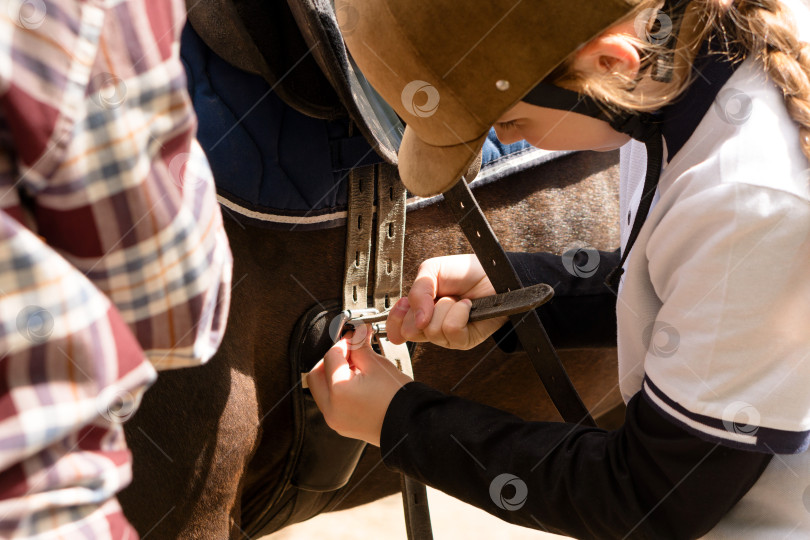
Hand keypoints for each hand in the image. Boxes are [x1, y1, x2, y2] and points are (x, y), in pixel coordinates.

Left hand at [307, 333, 411, 446]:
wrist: (412, 425)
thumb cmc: (398, 399)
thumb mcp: (377, 366)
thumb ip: (360, 347)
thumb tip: (355, 334)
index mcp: (338, 391)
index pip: (331, 357)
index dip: (343, 343)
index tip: (354, 337)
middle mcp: (331, 409)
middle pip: (317, 375)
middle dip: (331, 359)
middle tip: (349, 351)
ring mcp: (335, 420)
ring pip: (321, 389)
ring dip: (333, 374)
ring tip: (356, 367)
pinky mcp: (342, 425)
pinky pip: (331, 402)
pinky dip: (338, 389)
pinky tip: (357, 381)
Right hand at [386, 254, 506, 349]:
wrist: (492, 272)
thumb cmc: (463, 272)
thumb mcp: (431, 271)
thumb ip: (417, 292)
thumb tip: (418, 320)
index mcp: (418, 313)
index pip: (396, 329)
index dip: (396, 319)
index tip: (405, 303)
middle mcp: (430, 328)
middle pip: (411, 331)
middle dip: (423, 308)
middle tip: (439, 296)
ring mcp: (447, 338)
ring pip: (432, 330)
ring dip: (445, 307)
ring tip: (456, 299)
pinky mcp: (465, 341)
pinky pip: (452, 329)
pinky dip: (460, 312)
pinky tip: (468, 306)